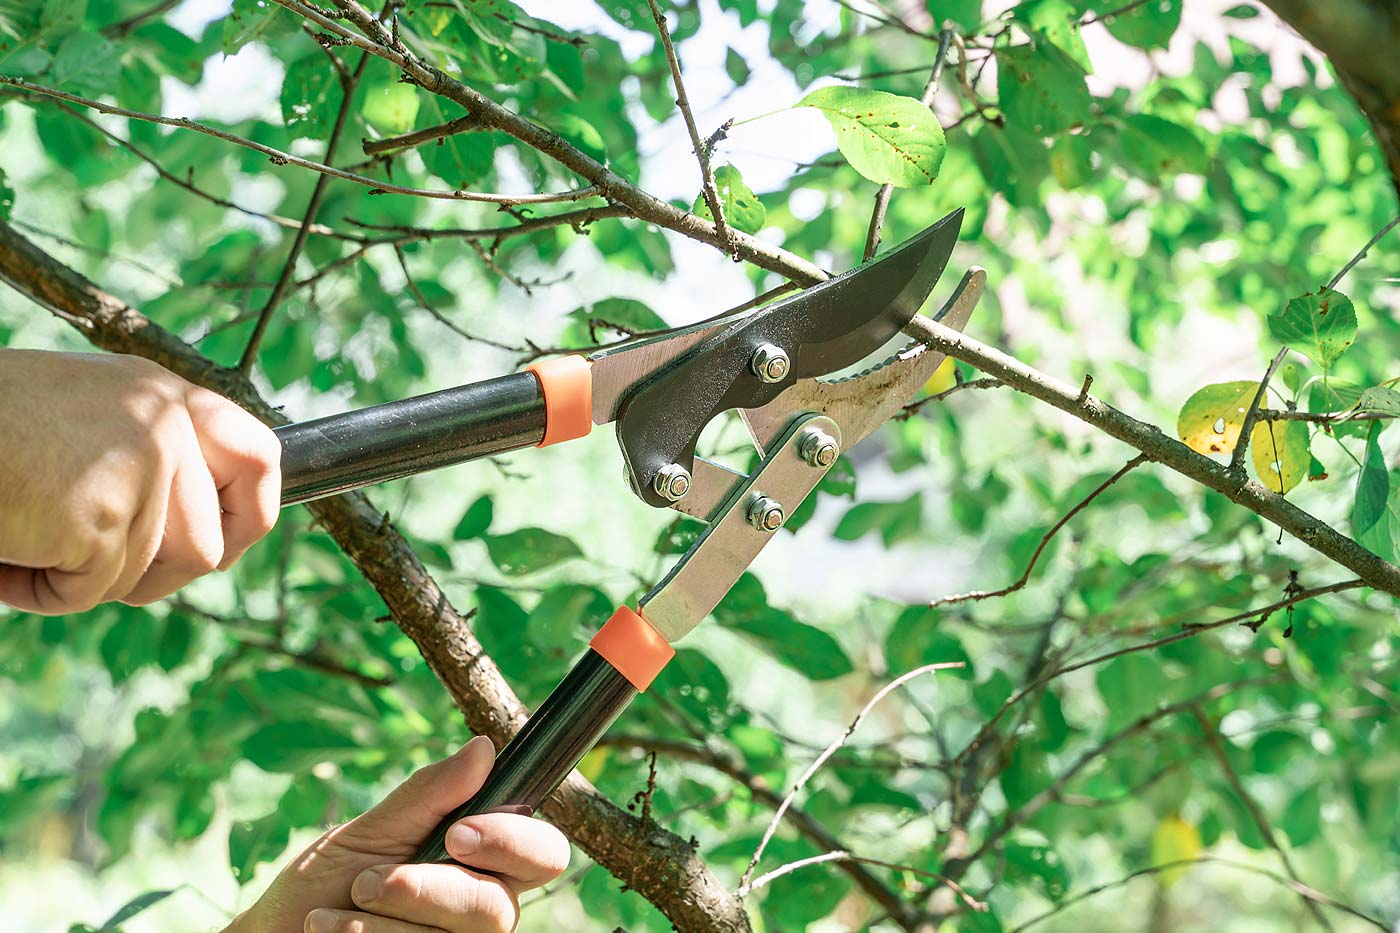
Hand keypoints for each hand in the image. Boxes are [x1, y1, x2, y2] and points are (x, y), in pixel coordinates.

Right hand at [0, 349, 280, 613]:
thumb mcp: (88, 422)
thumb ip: (150, 456)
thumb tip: (212, 534)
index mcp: (163, 395)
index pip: (261, 457)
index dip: (253, 514)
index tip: (228, 545)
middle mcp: (164, 422)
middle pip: (210, 545)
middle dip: (154, 575)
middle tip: (95, 564)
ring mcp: (140, 465)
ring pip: (149, 577)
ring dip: (87, 580)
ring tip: (29, 536)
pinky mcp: (101, 514)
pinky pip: (88, 591)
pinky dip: (39, 589)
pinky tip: (5, 548)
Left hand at [229, 736, 570, 932]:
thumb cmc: (324, 884)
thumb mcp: (370, 832)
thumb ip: (428, 796)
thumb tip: (483, 748)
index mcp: (485, 861)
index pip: (544, 852)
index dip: (513, 841)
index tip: (458, 832)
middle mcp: (484, 909)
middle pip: (500, 908)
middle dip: (428, 891)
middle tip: (368, 881)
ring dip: (383, 920)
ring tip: (336, 908)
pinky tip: (333, 931)